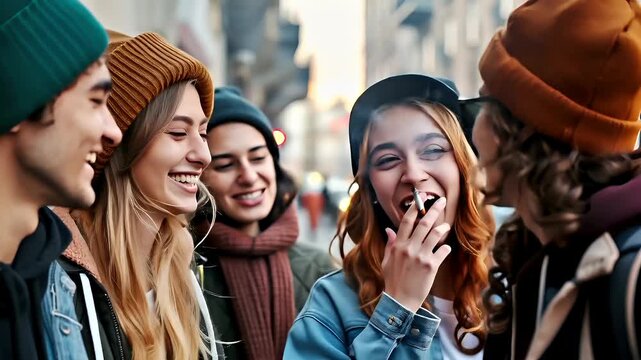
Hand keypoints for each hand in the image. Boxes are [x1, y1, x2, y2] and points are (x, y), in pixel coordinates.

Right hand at [381, 197, 451, 312]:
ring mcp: (420, 256)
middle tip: (442, 201)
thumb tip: (388, 230)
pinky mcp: (431, 266)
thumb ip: (389, 244)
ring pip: (435, 235)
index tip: (421, 198)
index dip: (414, 208)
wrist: (400, 301)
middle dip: (434, 210)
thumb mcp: (386, 261)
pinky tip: (445, 248)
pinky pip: (442, 251)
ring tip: (446, 225)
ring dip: (442, 227)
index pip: (406, 221)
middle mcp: (409, 248)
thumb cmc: (392, 281)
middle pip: (423, 223)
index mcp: (397, 245)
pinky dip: (445, 248)